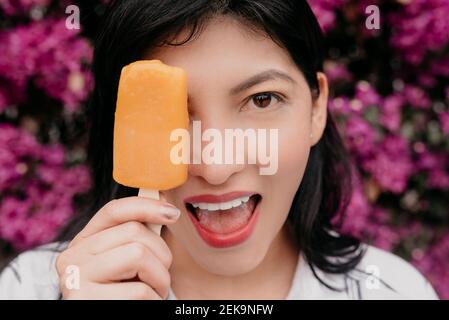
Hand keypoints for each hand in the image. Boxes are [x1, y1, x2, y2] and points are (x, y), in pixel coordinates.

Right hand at [56, 196, 179, 299]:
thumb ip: (136, 237)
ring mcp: (75, 280)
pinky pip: (139, 289)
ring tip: (153, 291)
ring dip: (159, 277)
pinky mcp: (86, 301)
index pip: (114, 210)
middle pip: (134, 232)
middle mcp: (72, 257)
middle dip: (161, 254)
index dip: (146, 205)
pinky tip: (145, 305)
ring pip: (138, 254)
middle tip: (160, 276)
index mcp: (83, 243)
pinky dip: (153, 298)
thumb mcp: (128, 262)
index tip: (173, 213)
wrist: (110, 316)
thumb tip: (165, 205)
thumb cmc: (126, 294)